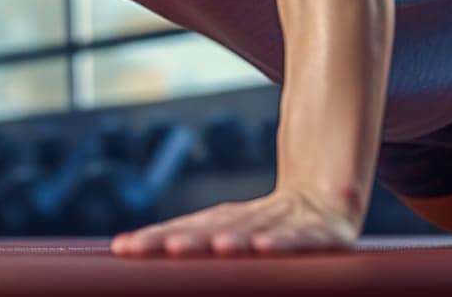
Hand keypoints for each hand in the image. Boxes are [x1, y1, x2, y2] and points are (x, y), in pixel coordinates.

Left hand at [110, 187, 359, 256]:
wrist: (328, 201)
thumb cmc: (268, 228)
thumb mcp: (232, 235)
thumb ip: (194, 243)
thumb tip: (126, 251)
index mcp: (222, 222)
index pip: (183, 230)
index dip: (154, 238)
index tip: (123, 248)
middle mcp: (249, 220)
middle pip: (212, 229)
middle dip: (187, 239)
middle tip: (165, 248)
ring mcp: (286, 224)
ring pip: (255, 231)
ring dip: (234, 238)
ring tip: (215, 247)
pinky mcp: (323, 234)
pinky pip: (303, 239)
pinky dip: (285, 242)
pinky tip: (265, 248)